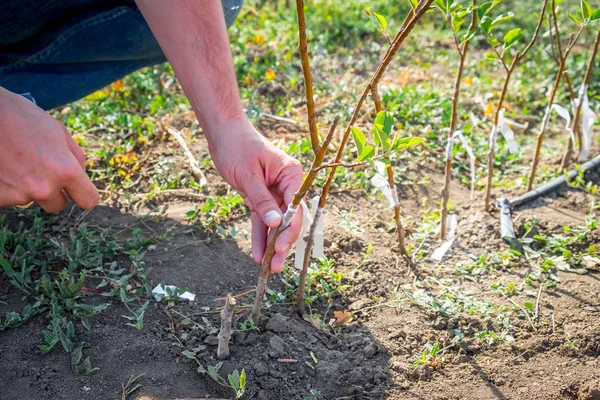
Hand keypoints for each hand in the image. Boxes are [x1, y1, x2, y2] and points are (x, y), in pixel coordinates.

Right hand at [0, 87, 98, 211]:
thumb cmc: (21, 118)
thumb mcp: (59, 131)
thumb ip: (75, 158)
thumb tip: (80, 176)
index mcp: (65, 171)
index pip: (88, 200)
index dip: (84, 194)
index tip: (78, 190)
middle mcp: (44, 188)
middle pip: (57, 204)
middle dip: (53, 191)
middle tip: (39, 169)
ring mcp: (19, 196)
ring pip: (31, 199)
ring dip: (28, 186)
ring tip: (16, 161)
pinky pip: (10, 197)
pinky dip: (7, 186)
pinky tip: (3, 167)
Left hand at [208, 119, 303, 272]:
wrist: (223, 134)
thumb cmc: (237, 146)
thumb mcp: (248, 175)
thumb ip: (262, 200)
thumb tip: (276, 224)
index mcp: (292, 174)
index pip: (296, 206)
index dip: (289, 228)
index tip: (280, 246)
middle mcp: (287, 185)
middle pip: (289, 219)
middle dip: (282, 242)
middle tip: (277, 265)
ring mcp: (275, 193)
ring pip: (276, 223)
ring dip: (272, 244)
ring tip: (270, 267)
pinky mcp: (261, 198)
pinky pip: (262, 220)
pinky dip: (260, 235)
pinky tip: (258, 254)